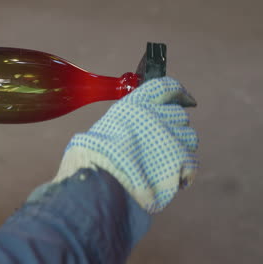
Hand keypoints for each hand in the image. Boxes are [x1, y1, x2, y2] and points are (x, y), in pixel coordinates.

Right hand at [54, 77, 197, 212]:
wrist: (102, 178)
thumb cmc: (96, 157)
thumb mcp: (106, 127)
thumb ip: (127, 122)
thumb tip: (135, 130)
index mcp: (135, 105)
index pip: (164, 87)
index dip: (178, 92)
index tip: (185, 99)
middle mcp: (155, 115)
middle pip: (179, 114)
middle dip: (173, 128)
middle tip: (158, 144)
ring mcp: (170, 136)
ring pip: (189, 137)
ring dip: (178, 149)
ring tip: (159, 163)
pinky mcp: (181, 158)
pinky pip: (191, 162)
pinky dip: (181, 171)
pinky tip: (165, 177)